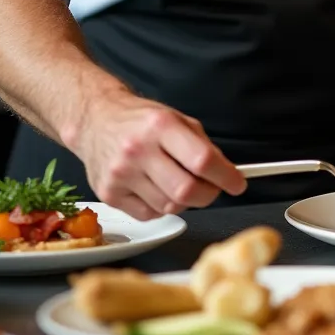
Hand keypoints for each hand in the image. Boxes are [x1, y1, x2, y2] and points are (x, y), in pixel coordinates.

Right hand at [71, 90, 246, 218]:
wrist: (96, 121)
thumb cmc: (141, 120)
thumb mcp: (177, 119)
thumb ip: (203, 146)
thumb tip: (227, 174)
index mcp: (160, 126)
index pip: (202, 160)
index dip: (226, 176)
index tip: (238, 183)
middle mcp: (138, 150)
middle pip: (186, 191)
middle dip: (209, 194)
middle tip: (213, 188)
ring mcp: (121, 175)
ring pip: (169, 207)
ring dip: (184, 201)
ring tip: (179, 182)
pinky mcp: (109, 194)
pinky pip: (149, 214)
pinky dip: (161, 206)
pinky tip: (156, 187)